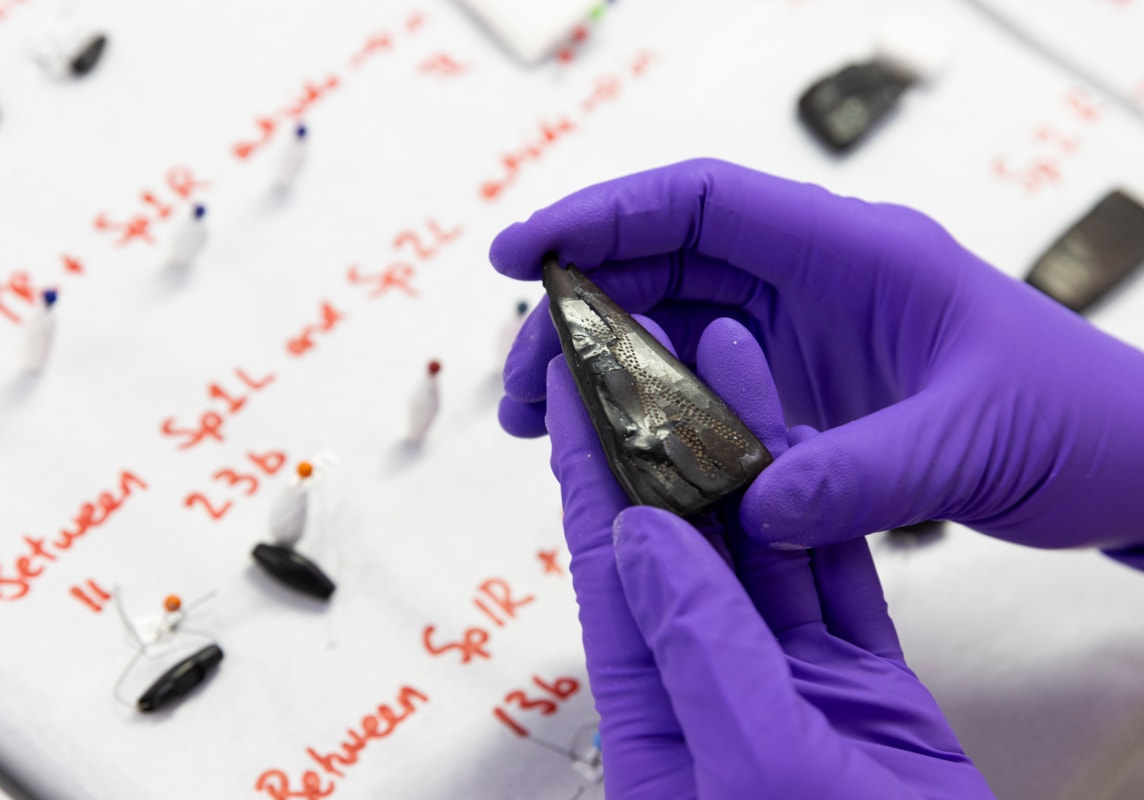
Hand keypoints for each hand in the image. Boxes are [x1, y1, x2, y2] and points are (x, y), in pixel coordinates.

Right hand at [493, 159, 1143, 556]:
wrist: (1130, 457)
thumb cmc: (1078, 419)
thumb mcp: (972, 442)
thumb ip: (862, 474)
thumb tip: (755, 512)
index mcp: (854, 254)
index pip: (703, 204)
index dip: (603, 215)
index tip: (522, 254)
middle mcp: (816, 281)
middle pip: (664, 263)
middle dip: (576, 309)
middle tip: (517, 384)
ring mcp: (805, 333)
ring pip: (673, 321)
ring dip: (602, 363)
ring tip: (542, 423)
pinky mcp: (803, 384)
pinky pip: (705, 380)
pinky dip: (651, 406)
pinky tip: (615, 446)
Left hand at [547, 314, 991, 797]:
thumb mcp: (758, 773)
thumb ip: (700, 652)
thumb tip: (643, 541)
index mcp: (661, 724)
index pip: (613, 573)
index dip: (595, 477)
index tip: (580, 397)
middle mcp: (714, 690)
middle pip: (680, 541)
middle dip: (662, 441)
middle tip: (649, 351)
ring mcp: (789, 684)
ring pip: (758, 544)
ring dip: (740, 455)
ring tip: (724, 361)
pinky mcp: (860, 688)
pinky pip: (831, 580)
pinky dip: (817, 511)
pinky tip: (801, 447)